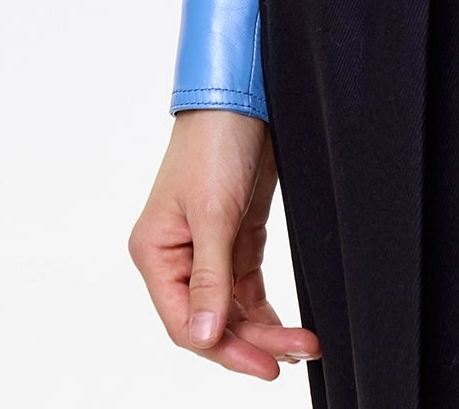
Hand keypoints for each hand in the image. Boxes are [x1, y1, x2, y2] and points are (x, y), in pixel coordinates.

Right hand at [128, 109, 320, 378]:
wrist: (243, 94)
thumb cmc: (214, 143)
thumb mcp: (213, 213)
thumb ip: (210, 278)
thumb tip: (205, 337)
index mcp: (156, 254)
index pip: (185, 323)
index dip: (224, 348)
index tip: (264, 364)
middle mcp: (178, 257)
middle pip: (212, 320)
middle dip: (253, 341)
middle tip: (293, 354)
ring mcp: (207, 248)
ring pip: (233, 308)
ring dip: (265, 328)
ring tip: (303, 343)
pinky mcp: (235, 235)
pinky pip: (247, 287)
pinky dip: (265, 308)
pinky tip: (288, 326)